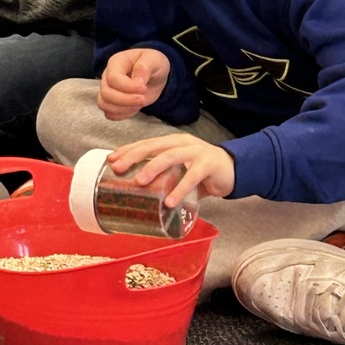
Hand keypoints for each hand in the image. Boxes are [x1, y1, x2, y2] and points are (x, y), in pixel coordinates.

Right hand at [98, 48, 170, 120]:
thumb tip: (137, 81)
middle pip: (106, 93)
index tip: (144, 88)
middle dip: (126, 100)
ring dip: (123, 109)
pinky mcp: (111, 102)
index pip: (113, 78)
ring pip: (104, 104)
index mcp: (117, 62)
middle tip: (143, 99)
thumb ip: (144, 67)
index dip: (128, 87)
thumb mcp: (154, 59)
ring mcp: (107, 90)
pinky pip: (109, 113)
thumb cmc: (152, 63)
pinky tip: (134, 109)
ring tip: (139, 104)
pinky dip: (122, 115)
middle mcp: (107, 76)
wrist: (154, 75)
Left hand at [108, 133, 235, 201]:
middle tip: (118, 169)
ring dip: (153, 168)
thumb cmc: (200, 171)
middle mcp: (181, 143)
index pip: (146, 143)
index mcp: (171, 142)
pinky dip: (180, 189)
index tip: (111, 159)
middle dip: (133, 156)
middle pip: (154, 146)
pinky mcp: (208, 164)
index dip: (128, 150)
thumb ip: (162, 177)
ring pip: (170, 156)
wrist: (233, 169)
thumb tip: (136, 193)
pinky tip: (170, 202)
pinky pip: (192, 176)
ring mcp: (196, 151)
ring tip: (139, 182)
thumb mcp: (178, 170)